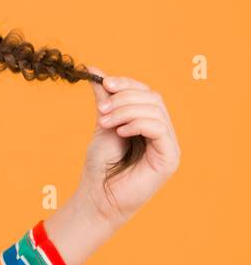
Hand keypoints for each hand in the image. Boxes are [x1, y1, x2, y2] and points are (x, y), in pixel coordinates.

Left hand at [76, 66, 180, 225]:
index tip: (104, 83)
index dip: (126, 83)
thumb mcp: (102, 124)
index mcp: (148, 122)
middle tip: (101, 110)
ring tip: (104, 122)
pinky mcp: (169, 158)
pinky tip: (120, 132)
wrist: (97, 196)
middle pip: (153, 97)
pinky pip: (159, 129)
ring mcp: (168, 145)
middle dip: (124, 97)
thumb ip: (105, 99)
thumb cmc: (100, 165)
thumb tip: (95, 69)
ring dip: (125, 111)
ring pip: (155, 110)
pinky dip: (137, 124)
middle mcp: (162, 132)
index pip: (146, 91)